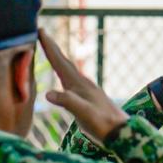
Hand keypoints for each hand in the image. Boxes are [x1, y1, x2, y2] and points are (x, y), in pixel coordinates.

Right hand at [39, 29, 128, 143]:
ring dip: (58, 58)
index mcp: (78, 84)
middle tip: (41, 32)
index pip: (60, 62)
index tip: (40, 30)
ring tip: (51, 50)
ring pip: (68, 69)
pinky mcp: (89, 97)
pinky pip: (72, 79)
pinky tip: (66, 77)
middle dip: (52, 47)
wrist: (122, 132)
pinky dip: (64, 72)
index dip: (49, 46)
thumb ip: (67, 102)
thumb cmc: (102, 124)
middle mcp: (82, 83)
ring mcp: (86, 89)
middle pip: (64, 61)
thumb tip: (47, 93)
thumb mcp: (83, 113)